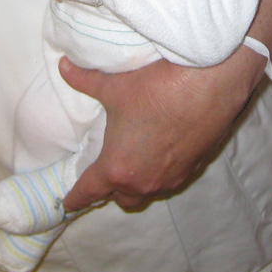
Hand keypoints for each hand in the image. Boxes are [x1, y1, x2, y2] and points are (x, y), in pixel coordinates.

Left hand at [60, 46, 265, 211]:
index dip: (76, 198)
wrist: (208, 84)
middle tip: (104, 172)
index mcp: (118, 166)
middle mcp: (144, 180)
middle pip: (122, 197)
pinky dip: (161, 172)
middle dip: (111, 189)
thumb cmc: (155, 88)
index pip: (89, 190)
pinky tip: (162, 152)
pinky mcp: (194, 167)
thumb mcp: (113, 84)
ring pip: (148, 191)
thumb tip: (62, 66)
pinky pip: (170, 179)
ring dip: (138, 182)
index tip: (68, 204)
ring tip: (134, 162)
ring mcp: (171, 177)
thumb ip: (83, 79)